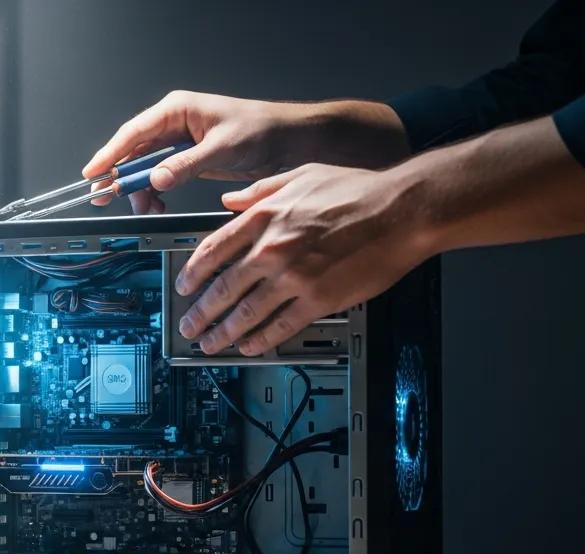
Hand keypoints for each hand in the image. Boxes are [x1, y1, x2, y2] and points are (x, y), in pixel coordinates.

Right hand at [83, 92, 409, 214]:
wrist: (292, 142)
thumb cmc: (264, 131)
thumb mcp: (224, 149)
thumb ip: (187, 164)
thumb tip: (156, 178)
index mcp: (178, 109)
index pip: (134, 133)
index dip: (109, 154)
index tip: (92, 173)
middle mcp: (175, 123)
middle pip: (134, 151)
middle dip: (120, 177)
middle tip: (104, 198)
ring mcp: (181, 141)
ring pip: (146, 168)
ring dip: (140, 190)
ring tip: (145, 209)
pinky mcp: (190, 158)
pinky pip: (162, 175)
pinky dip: (157, 192)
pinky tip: (159, 206)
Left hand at [175, 163, 434, 355]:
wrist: (401, 210)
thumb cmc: (358, 191)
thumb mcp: (301, 175)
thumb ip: (260, 190)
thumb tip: (231, 199)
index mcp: (264, 216)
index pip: (212, 250)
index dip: (192, 273)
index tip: (183, 285)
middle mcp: (272, 249)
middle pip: (222, 288)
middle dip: (199, 312)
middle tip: (187, 325)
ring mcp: (293, 278)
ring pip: (245, 313)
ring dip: (222, 333)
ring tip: (209, 343)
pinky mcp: (318, 300)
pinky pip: (280, 326)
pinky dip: (260, 340)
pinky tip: (249, 347)